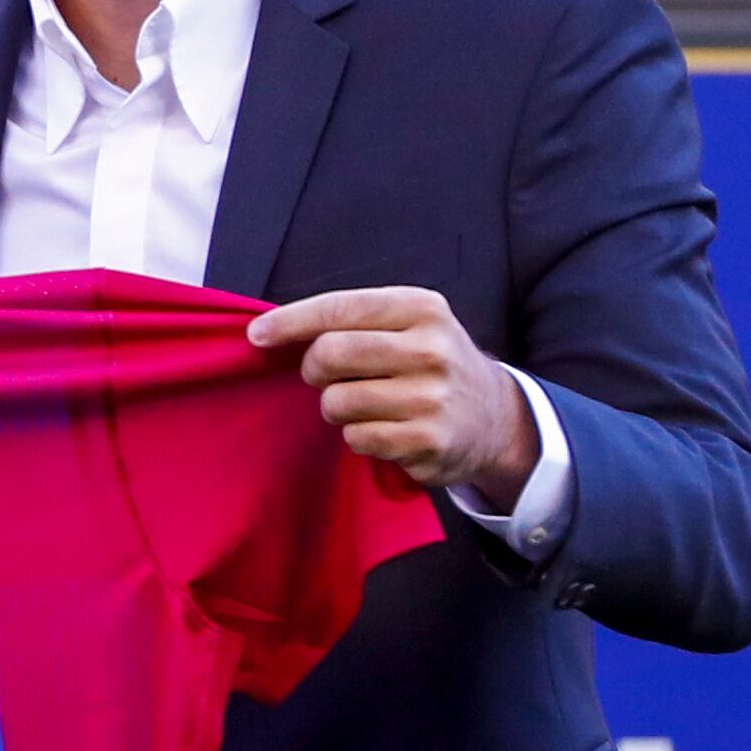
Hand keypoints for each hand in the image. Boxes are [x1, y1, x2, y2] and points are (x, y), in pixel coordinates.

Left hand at [249, 287, 536, 491]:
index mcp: (421, 308)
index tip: (257, 334)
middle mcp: (431, 349)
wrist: (494, 418)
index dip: (291, 321)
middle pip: (331, 353)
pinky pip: (358, 438)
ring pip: (338, 402)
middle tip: (324, 375)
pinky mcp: (427, 442)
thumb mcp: (410, 324)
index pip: (340, 309)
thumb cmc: (431, 363)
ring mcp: (432, 398)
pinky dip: (358, 436)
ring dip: (335, 407)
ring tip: (362, 404)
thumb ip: (354, 321)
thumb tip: (272, 329)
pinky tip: (385, 429)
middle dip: (313, 368)